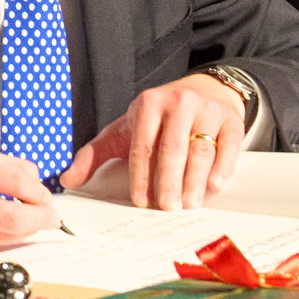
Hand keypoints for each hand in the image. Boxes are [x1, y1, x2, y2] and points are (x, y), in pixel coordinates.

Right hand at [0, 145, 62, 253]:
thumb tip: (34, 179)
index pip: (15, 182)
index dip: (38, 191)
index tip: (44, 194)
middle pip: (15, 218)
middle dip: (41, 218)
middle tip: (50, 215)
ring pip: (8, 236)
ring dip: (29, 228)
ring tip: (33, 218)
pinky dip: (7, 236)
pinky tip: (6, 226)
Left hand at [60, 73, 246, 209]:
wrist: (204, 90)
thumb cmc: (159, 118)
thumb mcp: (124, 129)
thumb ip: (94, 154)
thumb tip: (67, 180)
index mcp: (148, 105)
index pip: (142, 145)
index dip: (141, 175)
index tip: (141, 201)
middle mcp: (178, 103)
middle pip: (171, 148)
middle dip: (168, 180)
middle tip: (167, 208)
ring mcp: (207, 110)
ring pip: (200, 148)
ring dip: (194, 179)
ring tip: (189, 204)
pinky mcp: (231, 121)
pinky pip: (228, 145)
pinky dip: (222, 165)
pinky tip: (215, 184)